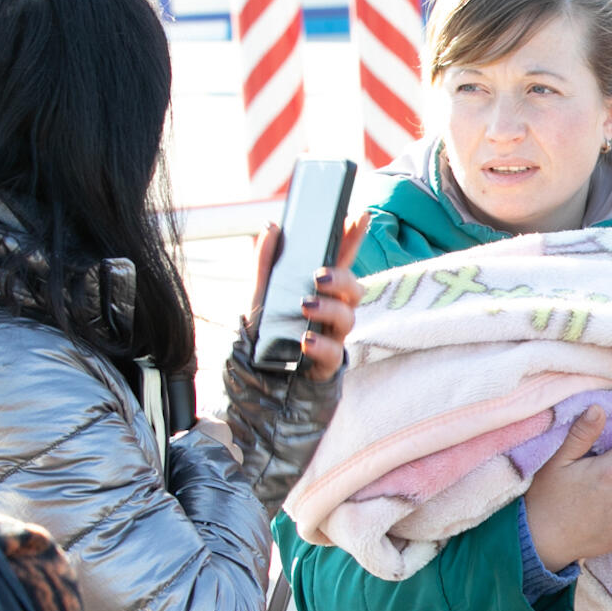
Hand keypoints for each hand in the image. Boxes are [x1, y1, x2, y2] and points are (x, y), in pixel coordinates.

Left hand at [249, 214, 367, 379]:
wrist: (253, 394)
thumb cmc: (261, 347)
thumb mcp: (257, 301)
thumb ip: (265, 266)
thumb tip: (272, 228)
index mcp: (316, 295)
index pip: (339, 262)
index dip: (351, 239)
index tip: (358, 215)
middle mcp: (328, 315)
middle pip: (354, 290)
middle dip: (343, 278)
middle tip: (320, 276)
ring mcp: (331, 340)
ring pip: (348, 318)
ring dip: (329, 308)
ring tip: (305, 306)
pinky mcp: (326, 369)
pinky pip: (335, 353)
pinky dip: (320, 344)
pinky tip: (305, 339)